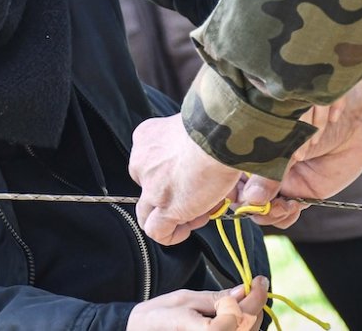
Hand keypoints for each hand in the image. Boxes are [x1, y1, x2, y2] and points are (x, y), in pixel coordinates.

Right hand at [126, 277, 269, 330]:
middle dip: (255, 304)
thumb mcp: (187, 300)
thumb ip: (217, 298)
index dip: (256, 296)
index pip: (243, 314)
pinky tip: (234, 311)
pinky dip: (241, 325)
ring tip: (244, 298)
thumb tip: (243, 291)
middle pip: (250, 326)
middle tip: (254, 285)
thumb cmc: (159, 316)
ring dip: (250, 315)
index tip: (259, 279)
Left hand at [130, 114, 244, 244]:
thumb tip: (206, 164)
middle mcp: (142, 161)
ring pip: (149, 212)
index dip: (175, 176)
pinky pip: (156, 232)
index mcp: (148, 137)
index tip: (196, 177)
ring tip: (200, 211)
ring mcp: (151, 186)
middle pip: (151, 188)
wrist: (218, 133)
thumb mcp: (194, 127)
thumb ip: (191, 143)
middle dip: (177, 196)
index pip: (152, 164)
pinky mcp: (164, 206)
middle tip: (204, 194)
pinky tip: (186, 229)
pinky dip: (170, 235)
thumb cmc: (216, 125)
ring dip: (174, 216)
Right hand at [239, 80, 361, 227]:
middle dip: (252, 207)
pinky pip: (283, 213)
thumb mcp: (286, 142)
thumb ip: (268, 170)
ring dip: (269, 215)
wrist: (354, 122)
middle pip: (244, 196)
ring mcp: (280, 181)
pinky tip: (291, 208)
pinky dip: (283, 217)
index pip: (229, 175)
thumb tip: (252, 199)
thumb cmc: (316, 117)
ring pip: (262, 209)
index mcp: (251, 147)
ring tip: (284, 207)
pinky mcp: (300, 193)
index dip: (231, 191)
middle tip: (265, 205)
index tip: (239, 198)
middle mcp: (262, 166)